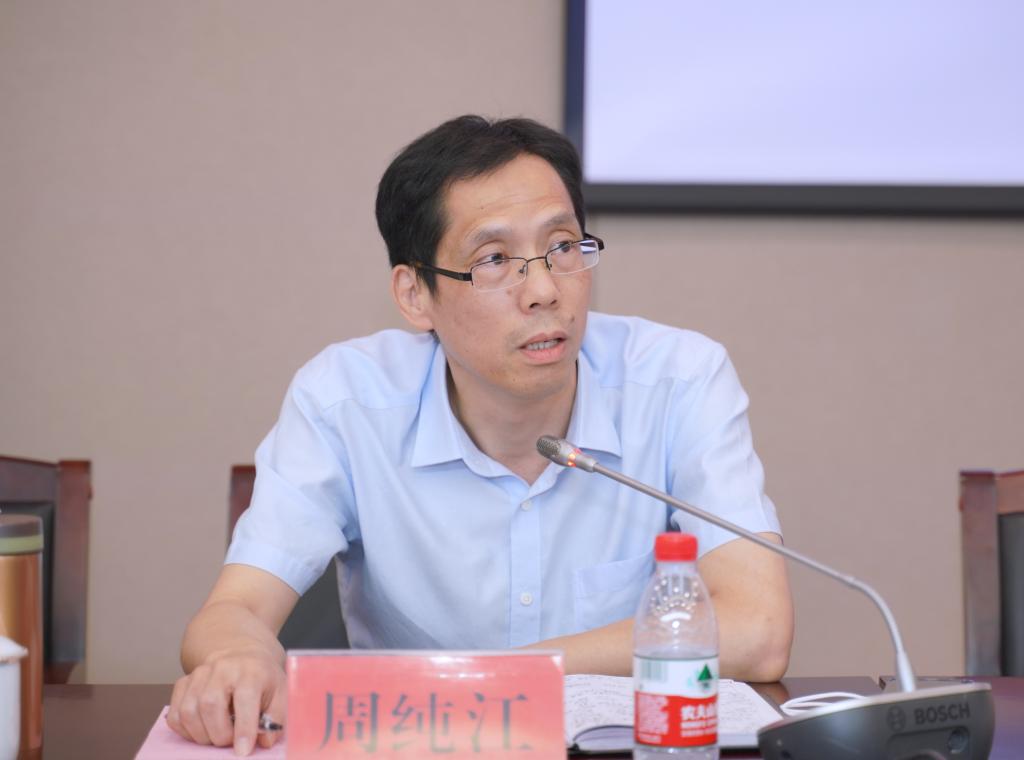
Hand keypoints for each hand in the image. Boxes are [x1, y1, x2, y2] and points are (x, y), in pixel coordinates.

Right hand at [167, 647, 285, 755]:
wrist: (243, 654)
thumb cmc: (262, 678)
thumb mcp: (281, 692)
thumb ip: (276, 717)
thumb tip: (265, 741)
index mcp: (251, 670)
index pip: (244, 698)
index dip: (243, 728)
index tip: (243, 750)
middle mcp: (222, 668)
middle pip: (210, 705)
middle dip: (219, 734)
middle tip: (229, 742)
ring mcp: (199, 674)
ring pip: (188, 711)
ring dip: (201, 734)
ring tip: (217, 737)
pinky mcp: (183, 682)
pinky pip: (175, 714)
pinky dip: (186, 730)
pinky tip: (202, 730)